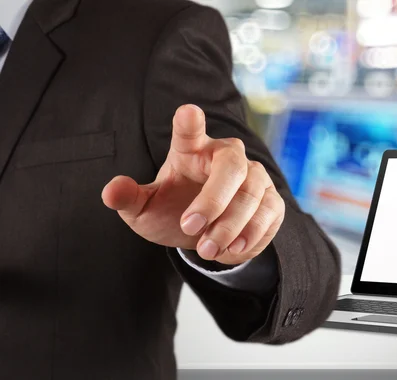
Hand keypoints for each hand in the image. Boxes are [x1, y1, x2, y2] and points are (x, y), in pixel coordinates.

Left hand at [101, 105, 284, 264]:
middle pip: (232, 165)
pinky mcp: (272, 200)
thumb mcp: (145, 210)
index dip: (190, 122)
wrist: (205, 235)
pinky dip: (251, 234)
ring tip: (206, 249)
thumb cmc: (173, 211)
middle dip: (213, 200)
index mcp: (192, 151)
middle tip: (189, 227)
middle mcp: (227, 156)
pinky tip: (231, 249)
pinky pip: (269, 213)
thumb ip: (129, 199)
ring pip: (252, 194)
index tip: (188, 112)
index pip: (190, 131)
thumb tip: (111, 191)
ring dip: (229, 226)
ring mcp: (254, 177)